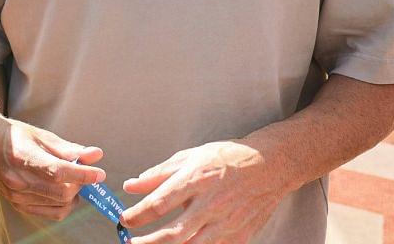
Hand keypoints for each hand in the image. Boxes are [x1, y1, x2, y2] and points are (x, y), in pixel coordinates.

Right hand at [0, 118, 104, 220]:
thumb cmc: (13, 136)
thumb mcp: (41, 135)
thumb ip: (69, 148)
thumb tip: (96, 155)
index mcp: (23, 157)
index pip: (58, 172)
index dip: (83, 174)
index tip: (99, 173)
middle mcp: (17, 180)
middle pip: (61, 192)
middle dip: (80, 184)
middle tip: (84, 173)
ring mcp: (16, 195)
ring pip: (59, 205)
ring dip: (73, 195)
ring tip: (71, 180)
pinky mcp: (17, 205)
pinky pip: (50, 213)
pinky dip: (62, 204)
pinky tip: (61, 191)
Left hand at [121, 141, 287, 242]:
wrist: (270, 166)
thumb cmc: (226, 158)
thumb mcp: (189, 157)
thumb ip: (158, 174)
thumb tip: (130, 186)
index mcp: (196, 180)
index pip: (159, 203)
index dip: (137, 214)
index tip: (124, 219)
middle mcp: (211, 204)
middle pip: (173, 233)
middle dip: (148, 242)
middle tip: (130, 242)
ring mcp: (226, 223)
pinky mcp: (239, 236)